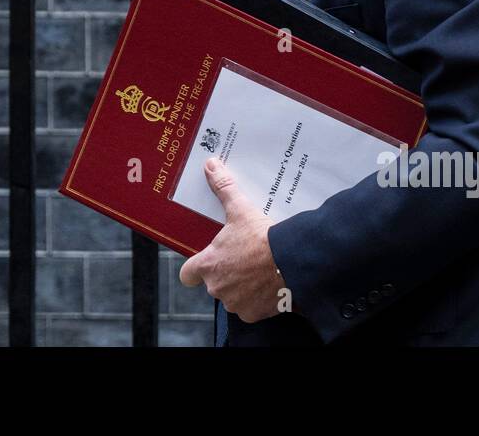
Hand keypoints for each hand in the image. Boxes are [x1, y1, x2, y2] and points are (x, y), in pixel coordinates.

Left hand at [178, 157, 288, 322]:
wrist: (291, 262)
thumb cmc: (261, 238)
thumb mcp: (240, 209)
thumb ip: (223, 188)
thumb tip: (210, 166)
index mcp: (208, 265)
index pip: (187, 275)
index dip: (194, 268)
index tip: (204, 261)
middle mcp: (217, 288)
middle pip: (214, 283)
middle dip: (226, 273)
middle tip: (243, 258)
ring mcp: (235, 303)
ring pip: (233, 296)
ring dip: (242, 287)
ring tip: (258, 270)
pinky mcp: (253, 314)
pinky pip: (251, 308)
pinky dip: (258, 299)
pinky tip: (269, 284)